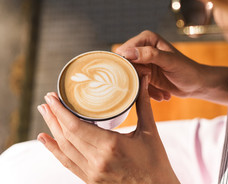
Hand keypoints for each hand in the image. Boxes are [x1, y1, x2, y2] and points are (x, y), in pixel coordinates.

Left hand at [37, 76, 178, 183]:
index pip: (76, 127)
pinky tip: (46, 140)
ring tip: (45, 114)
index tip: (53, 97)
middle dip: (53, 117)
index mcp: (111, 146)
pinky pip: (68, 163)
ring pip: (64, 150)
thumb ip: (143, 104)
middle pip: (66, 136)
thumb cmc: (156, 162)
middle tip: (46, 100)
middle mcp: (97, 161)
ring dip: (51, 131)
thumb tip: (143, 80)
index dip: (61, 111)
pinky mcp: (91, 180)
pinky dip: (55, 150)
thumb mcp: (150, 131)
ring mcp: (92, 173)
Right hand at [115, 30, 205, 100]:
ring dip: (145, 88)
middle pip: (126, 66)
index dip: (131, 64)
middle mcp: (142, 49)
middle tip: (154, 83)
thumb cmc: (187, 70)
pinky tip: (162, 96)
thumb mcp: (170, 61)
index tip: (146, 73)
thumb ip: (150, 55)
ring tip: (162, 94)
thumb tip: (127, 53)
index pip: (125, 50)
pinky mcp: (145, 75)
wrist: (197, 84)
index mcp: (147, 38)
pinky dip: (149, 93)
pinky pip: (138, 85)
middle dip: (138, 79)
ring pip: (131, 78)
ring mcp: (143, 63)